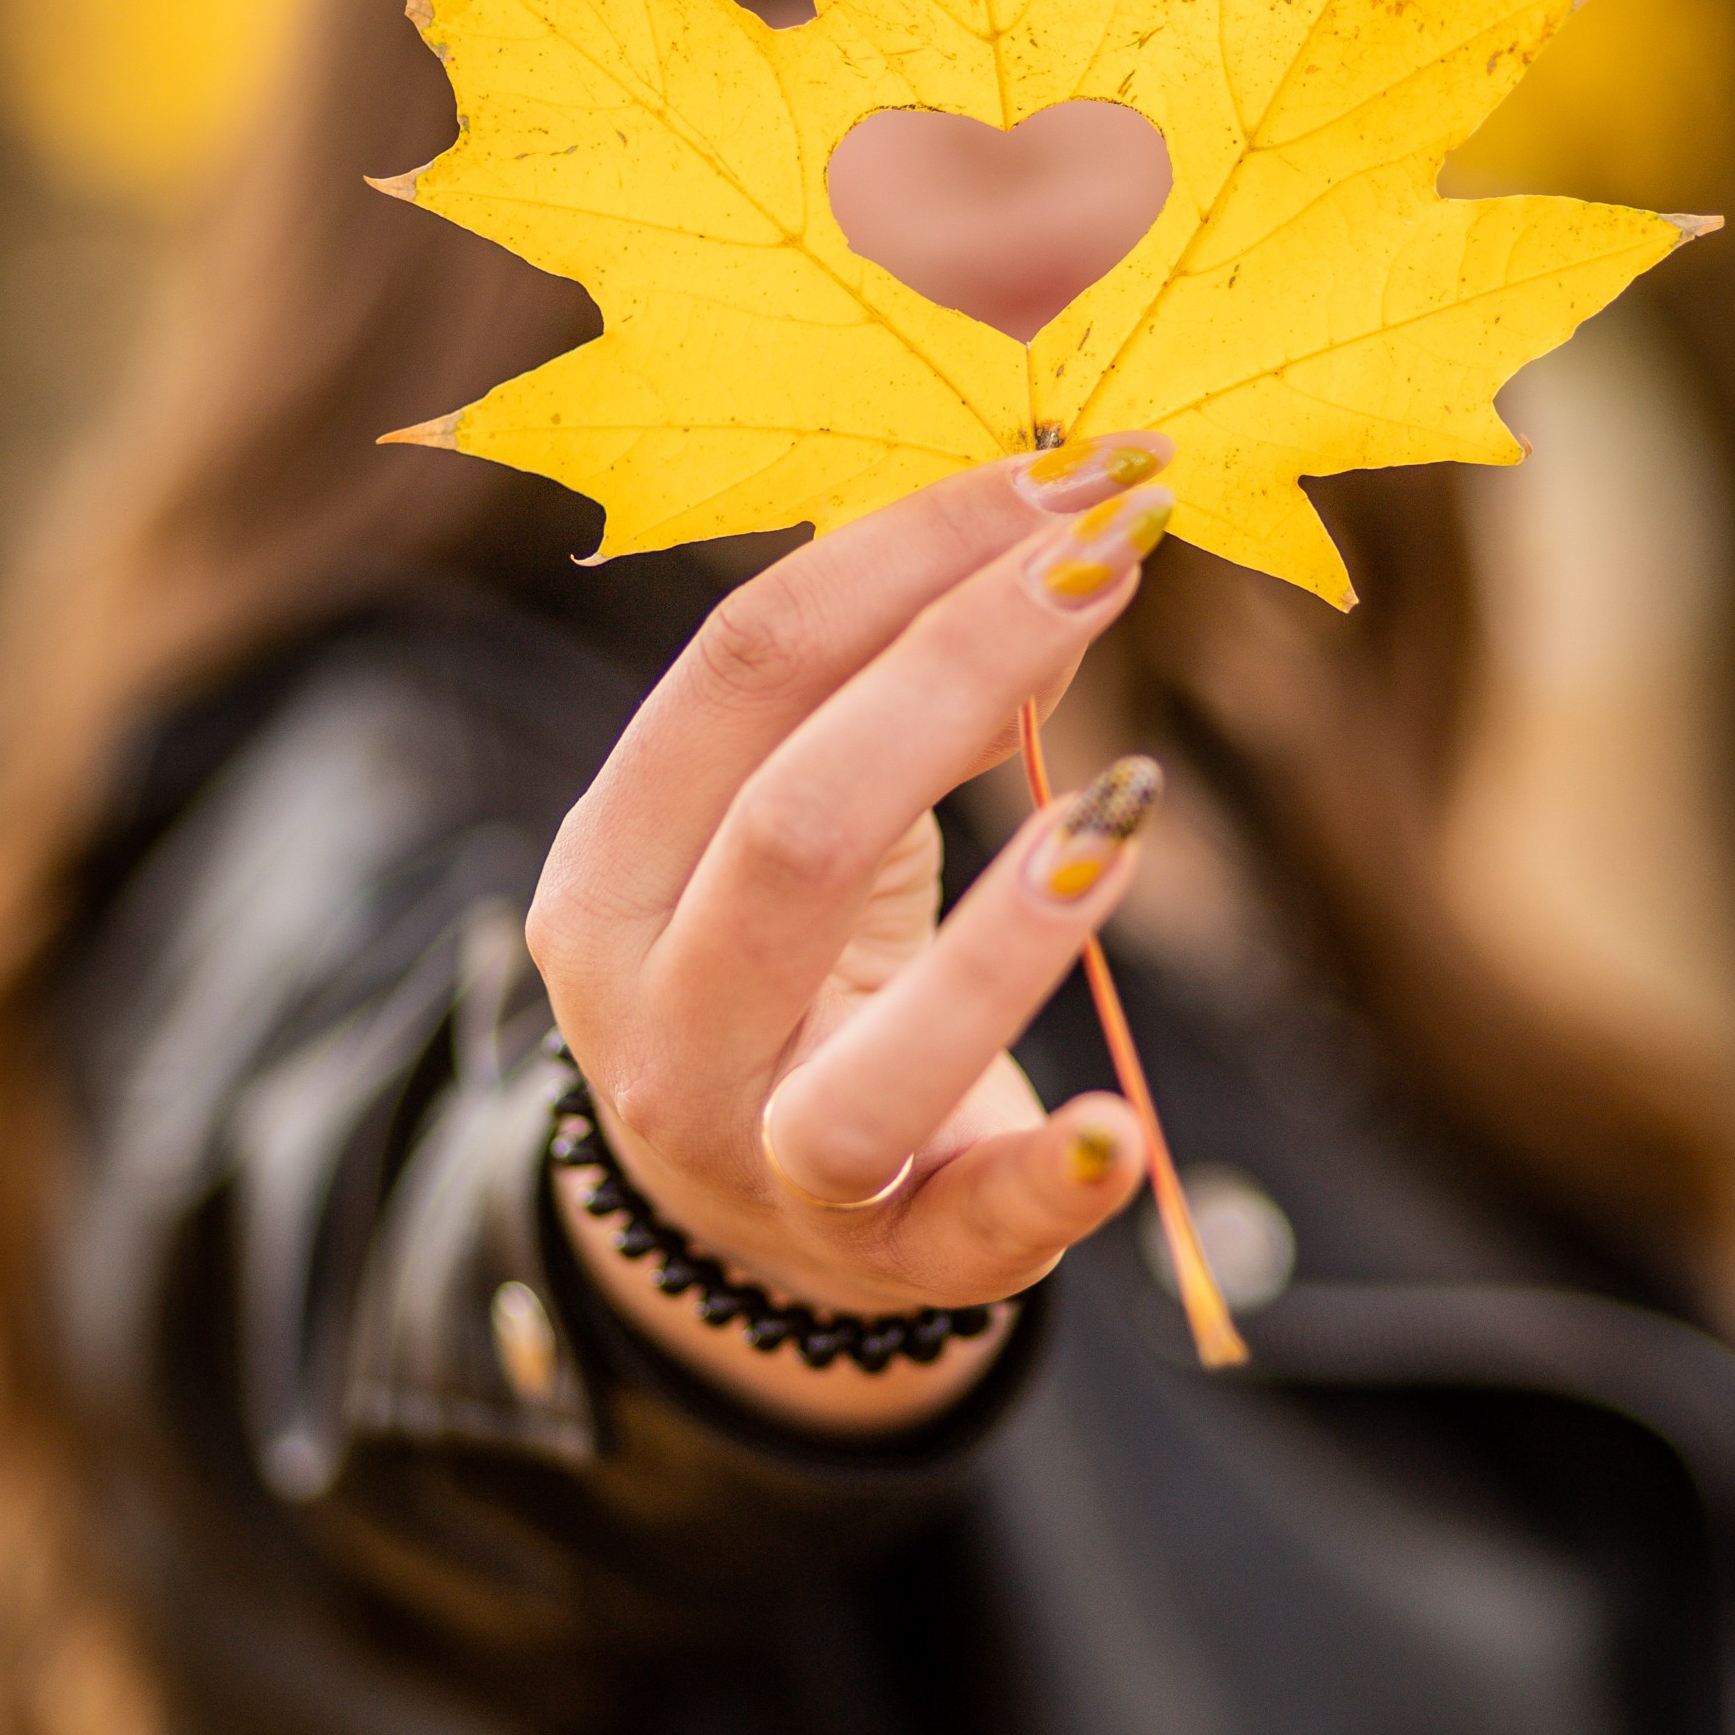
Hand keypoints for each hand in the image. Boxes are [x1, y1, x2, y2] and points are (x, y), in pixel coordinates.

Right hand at [528, 441, 1175, 1429]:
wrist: (756, 1230)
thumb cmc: (790, 968)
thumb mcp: (781, 821)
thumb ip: (871, 688)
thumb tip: (1042, 515)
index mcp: (606, 879)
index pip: (739, 674)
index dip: (907, 552)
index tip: (1063, 470)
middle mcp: (657, 1029)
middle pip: (794, 830)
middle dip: (965, 668)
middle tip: (1119, 555)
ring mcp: (764, 1164)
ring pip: (864, 1066)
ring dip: (1008, 937)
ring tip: (1128, 809)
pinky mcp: (890, 1264)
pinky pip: (965, 1237)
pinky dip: (1048, 1186)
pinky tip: (1121, 1129)